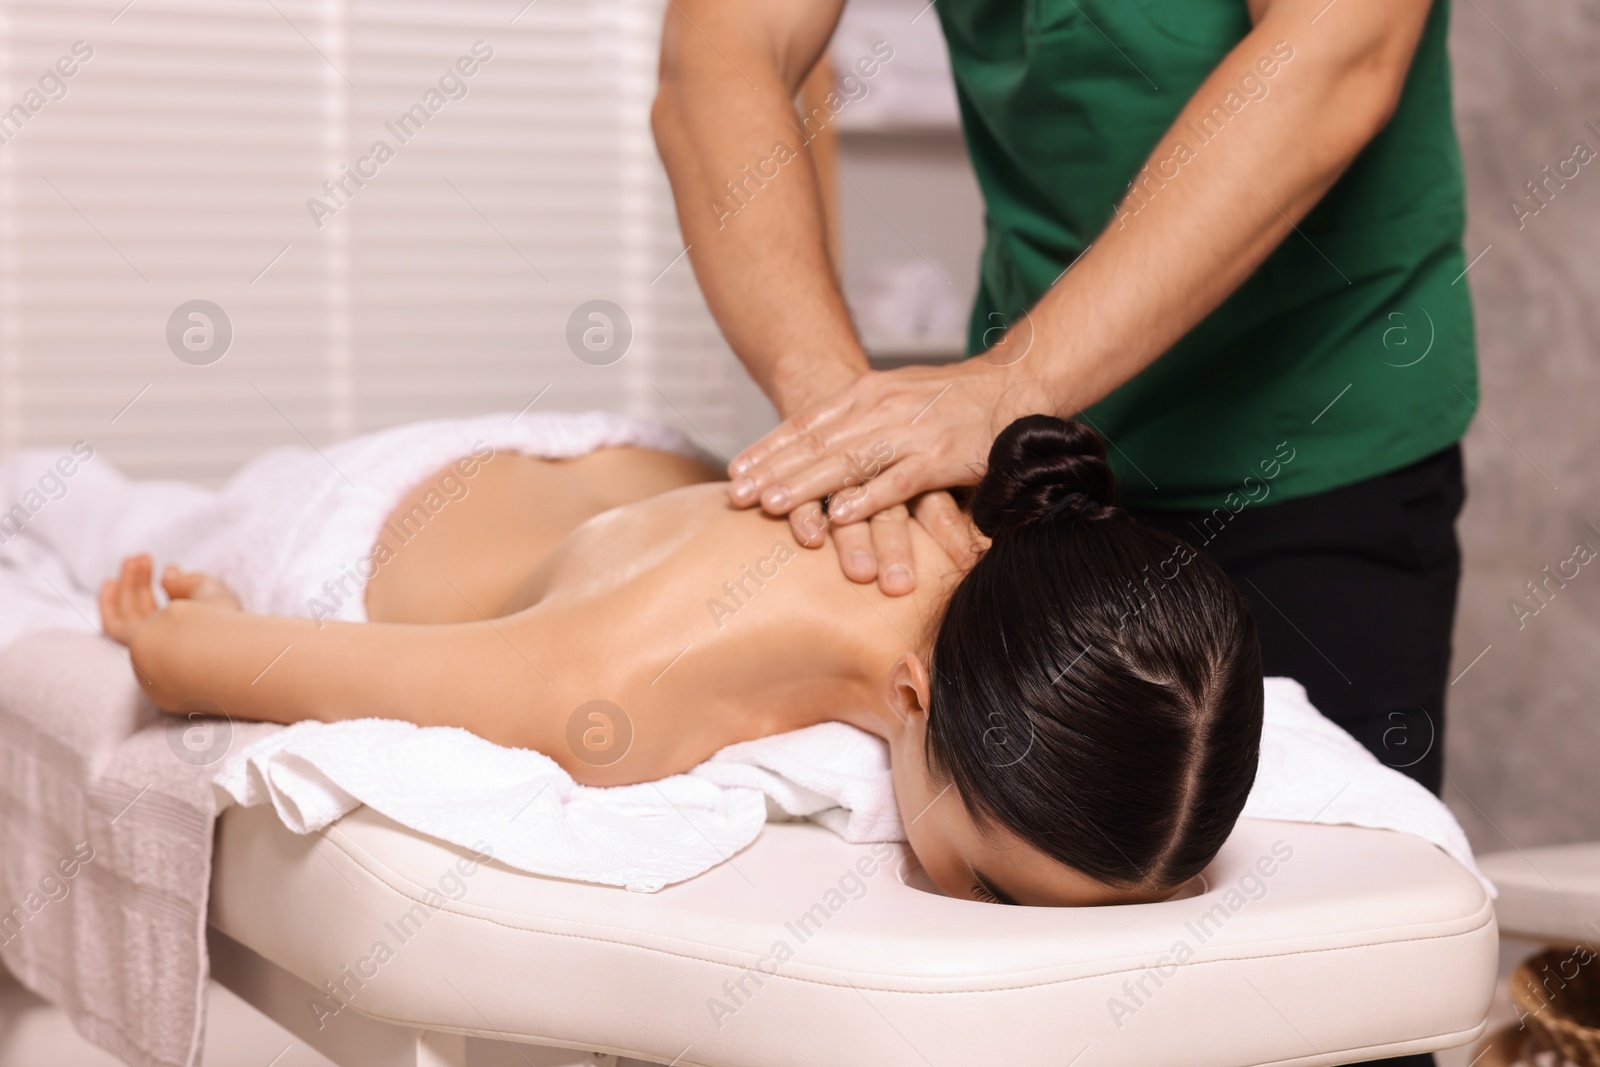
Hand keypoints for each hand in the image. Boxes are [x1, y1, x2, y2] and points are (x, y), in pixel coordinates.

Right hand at [99, 554, 240, 646]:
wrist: (205, 643)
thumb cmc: (219, 620)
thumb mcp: (211, 592)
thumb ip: (190, 582)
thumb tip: (167, 576)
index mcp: (194, 631)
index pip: (178, 609)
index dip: (173, 585)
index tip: (171, 567)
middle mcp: (173, 641)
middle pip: (150, 610)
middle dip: (144, 581)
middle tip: (143, 557)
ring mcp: (153, 644)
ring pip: (132, 613)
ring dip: (129, 585)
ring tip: (133, 559)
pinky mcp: (136, 643)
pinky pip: (115, 626)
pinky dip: (109, 604)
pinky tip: (109, 581)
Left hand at [728, 360, 1042, 590]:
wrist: (1014, 385)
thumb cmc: (950, 398)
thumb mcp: (894, 393)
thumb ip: (856, 416)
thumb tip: (812, 441)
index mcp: (867, 393)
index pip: (806, 423)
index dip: (769, 448)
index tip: (737, 471)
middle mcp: (882, 410)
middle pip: (817, 444)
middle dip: (774, 471)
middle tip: (738, 495)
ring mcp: (910, 434)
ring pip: (848, 462)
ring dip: (807, 485)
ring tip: (773, 506)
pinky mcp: (940, 459)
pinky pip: (897, 483)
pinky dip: (867, 499)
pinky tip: (838, 516)